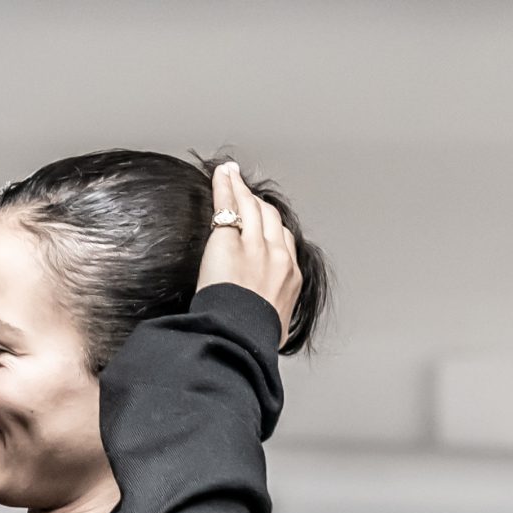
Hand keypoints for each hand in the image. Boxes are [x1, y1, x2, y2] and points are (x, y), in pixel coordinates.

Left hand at [196, 161, 301, 340]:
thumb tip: (268, 321)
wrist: (237, 337)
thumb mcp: (275, 326)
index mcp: (291, 277)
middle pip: (271, 218)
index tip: (265, 222)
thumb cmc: (252, 337)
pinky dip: (225, 187)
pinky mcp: (229, 241)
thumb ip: (274, 313)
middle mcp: (277, 255)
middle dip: (258, 202)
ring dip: (241, 187)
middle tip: (248, 192)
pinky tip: (222, 175)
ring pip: (251, 206)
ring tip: (232, 174)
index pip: (286, 241)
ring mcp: (253, 246)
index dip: (272, 227)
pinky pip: (227, 206)